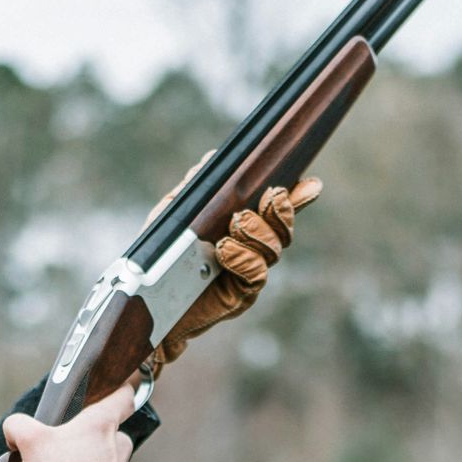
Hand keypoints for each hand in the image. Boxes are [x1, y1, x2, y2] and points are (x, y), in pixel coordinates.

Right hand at [3, 383, 136, 461]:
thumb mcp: (30, 442)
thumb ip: (17, 425)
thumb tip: (13, 429)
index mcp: (103, 423)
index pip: (124, 396)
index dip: (120, 388)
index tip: (114, 388)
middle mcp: (117, 446)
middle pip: (106, 429)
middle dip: (85, 433)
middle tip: (62, 439)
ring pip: (101, 458)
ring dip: (83, 461)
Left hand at [147, 176, 321, 376]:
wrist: (152, 302)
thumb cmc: (163, 257)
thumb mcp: (175, 214)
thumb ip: (195, 188)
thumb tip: (211, 159)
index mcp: (242, 226)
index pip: (276, 209)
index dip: (297, 196)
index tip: (309, 183)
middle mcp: (252, 249)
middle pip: (283, 229)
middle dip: (281, 211)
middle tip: (271, 196)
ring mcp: (249, 273)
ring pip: (273, 250)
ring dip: (258, 232)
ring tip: (236, 223)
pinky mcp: (241, 296)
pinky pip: (256, 275)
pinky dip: (244, 258)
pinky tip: (226, 249)